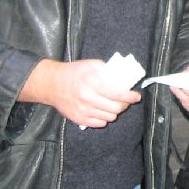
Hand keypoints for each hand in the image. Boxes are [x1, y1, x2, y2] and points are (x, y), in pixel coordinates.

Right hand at [20, 58, 141, 127]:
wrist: (52, 84)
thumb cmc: (74, 72)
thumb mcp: (92, 64)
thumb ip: (108, 70)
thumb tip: (124, 78)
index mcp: (92, 82)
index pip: (117, 93)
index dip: (130, 96)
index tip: (136, 96)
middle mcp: (87, 98)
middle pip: (115, 108)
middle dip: (125, 105)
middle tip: (126, 100)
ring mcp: (82, 110)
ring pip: (109, 117)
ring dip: (115, 112)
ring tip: (114, 105)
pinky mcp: (78, 119)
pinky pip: (99, 123)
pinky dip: (105, 118)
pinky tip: (103, 110)